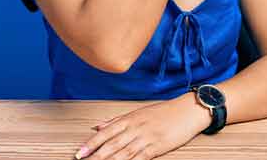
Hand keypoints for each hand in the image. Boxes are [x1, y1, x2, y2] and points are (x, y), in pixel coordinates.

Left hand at [75, 93, 211, 158]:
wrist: (187, 110)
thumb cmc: (164, 111)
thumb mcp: (138, 112)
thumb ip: (117, 121)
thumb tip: (98, 127)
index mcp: (130, 119)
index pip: (106, 133)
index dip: (91, 144)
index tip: (80, 152)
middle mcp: (136, 128)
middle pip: (112, 144)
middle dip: (96, 155)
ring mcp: (146, 137)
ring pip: (123, 152)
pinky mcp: (157, 146)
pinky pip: (141, 157)